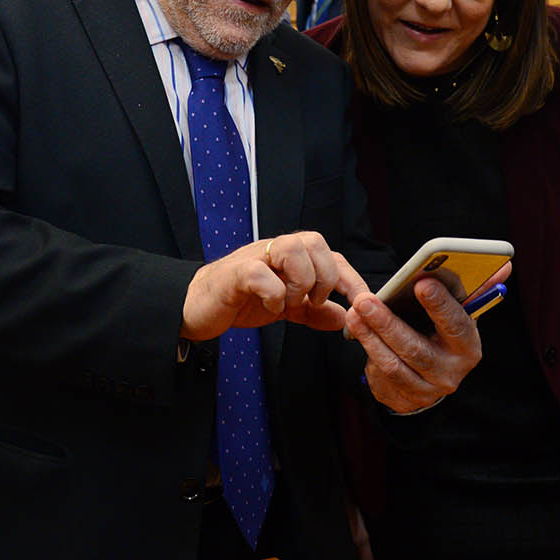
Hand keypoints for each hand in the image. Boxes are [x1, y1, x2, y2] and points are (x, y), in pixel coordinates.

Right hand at [180, 231, 359, 340]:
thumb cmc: (239, 300)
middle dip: (322, 278)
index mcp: (290, 257)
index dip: (351, 279)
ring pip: (293, 248)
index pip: (331, 256)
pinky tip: (271, 307)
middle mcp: (274, 250)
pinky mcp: (235, 273)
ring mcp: (255, 258)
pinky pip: (262, 274)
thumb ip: (312, 311)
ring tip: (289, 305)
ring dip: (299, 283)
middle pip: (316, 242)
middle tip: (310, 304)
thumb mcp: (284, 307)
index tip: (363, 304)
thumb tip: (341, 317)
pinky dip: (273, 293)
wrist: (196, 307)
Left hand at [345, 264, 498, 412]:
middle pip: (416, 349)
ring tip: (355, 312)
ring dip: (370, 337)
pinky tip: (356, 333)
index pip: (457, 325)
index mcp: (468, 346)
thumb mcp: (459, 313)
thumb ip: (476, 288)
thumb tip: (504, 264)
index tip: (422, 282)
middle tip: (365, 300)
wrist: (431, 377)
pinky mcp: (403, 399)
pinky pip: (381, 377)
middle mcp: (450, 372)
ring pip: (394, 364)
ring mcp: (426, 390)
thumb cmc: (443, 333)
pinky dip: (368, 353)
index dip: (441, 304)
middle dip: (388, 323)